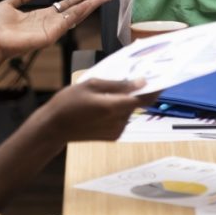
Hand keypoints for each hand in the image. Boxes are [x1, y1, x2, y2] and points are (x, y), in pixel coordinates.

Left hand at [0, 0, 110, 67]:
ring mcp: (53, 29)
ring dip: (90, 7)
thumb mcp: (8, 5)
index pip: (66, 6)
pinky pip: (68, 22)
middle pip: (76, 11)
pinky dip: (80, 13)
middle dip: (91, 3)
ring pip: (76, 15)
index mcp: (43, 15)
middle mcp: (51, 22)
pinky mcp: (51, 35)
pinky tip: (88, 6)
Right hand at [42, 78, 157, 143]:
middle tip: (129, 79)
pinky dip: (119, 110)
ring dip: (126, 100)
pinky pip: (123, 118)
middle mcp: (119, 121)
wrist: (53, 128)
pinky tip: (104, 106)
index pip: (144, 98)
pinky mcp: (113, 136)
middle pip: (138, 103)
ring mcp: (117, 130)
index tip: (162, 78)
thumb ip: (118, 84)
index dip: (156, 88)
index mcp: (114, 107)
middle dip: (137, 91)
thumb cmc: (68, 102)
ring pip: (130, 110)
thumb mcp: (92, 84)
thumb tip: (141, 82)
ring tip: (107, 94)